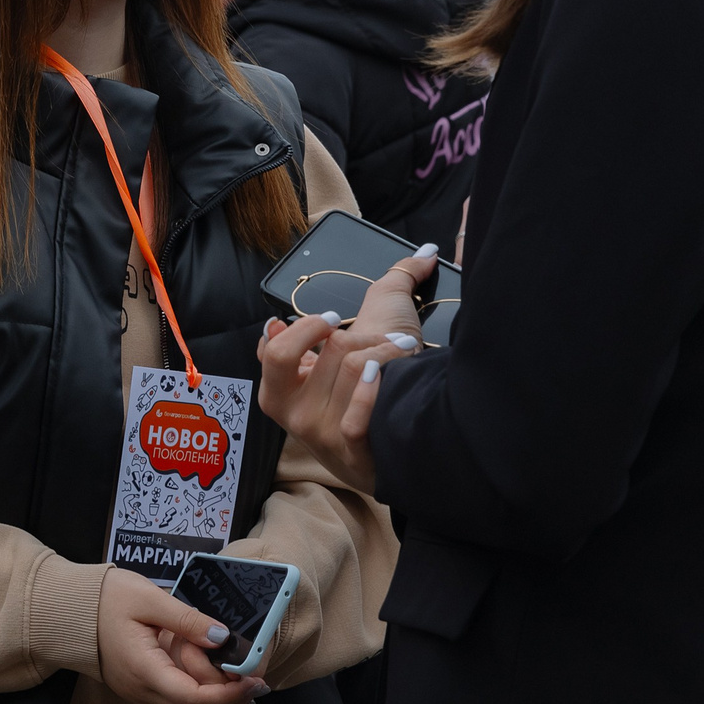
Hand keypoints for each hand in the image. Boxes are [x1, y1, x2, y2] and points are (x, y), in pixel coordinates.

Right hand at [95, 568, 265, 703]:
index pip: (194, 698)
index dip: (228, 694)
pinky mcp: (139, 688)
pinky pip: (175, 701)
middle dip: (229, 700)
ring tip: (241, 682)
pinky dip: (200, 696)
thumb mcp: (149, 598)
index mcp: (143, 669)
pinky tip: (215, 681)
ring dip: (216, 700)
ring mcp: (138, 693)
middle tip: (257, 682)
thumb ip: (188, 620)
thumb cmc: (106, 599)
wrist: (69, 609)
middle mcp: (141, 690)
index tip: (253, 680)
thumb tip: (222, 638)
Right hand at [255, 247, 438, 494]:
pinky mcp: (347, 450)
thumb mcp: (365, 338)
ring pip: (355, 368)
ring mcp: (319, 434)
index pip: (276, 351)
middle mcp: (294, 413)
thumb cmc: (381, 389)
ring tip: (399, 362)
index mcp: (282, 389)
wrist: (404, 441)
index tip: (333, 320)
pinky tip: (395, 376)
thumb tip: (427, 253)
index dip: (307, 329)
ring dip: (388, 357)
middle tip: (382, 345)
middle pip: (331, 349)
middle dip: (367, 339)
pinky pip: (362, 403)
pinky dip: (385, 383)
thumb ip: (388, 286)